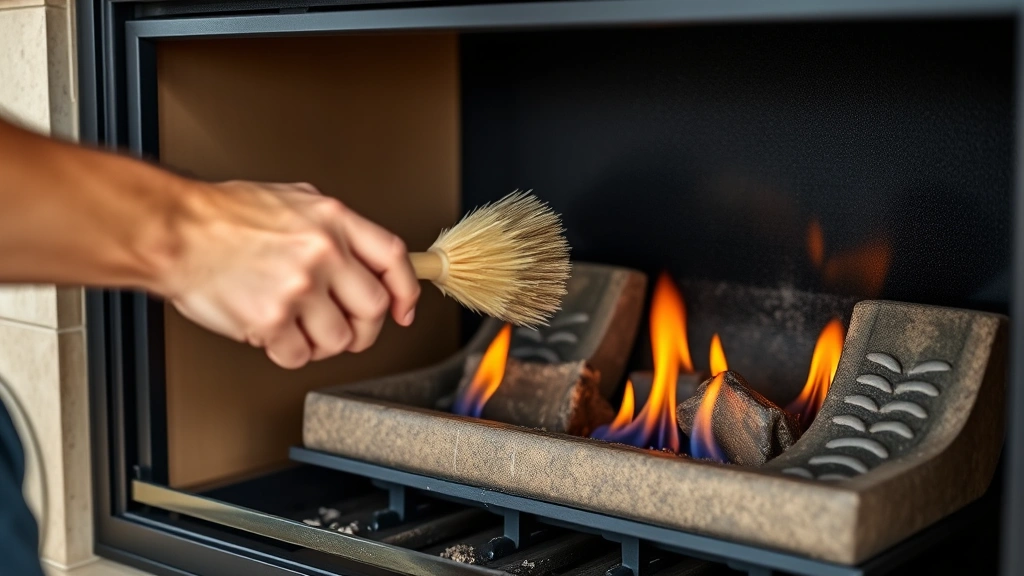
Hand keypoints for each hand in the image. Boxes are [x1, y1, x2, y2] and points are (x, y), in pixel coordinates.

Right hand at [161, 180, 419, 368]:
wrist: (173, 231)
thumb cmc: (221, 216)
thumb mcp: (292, 199)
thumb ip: (332, 225)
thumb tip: (361, 251)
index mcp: (333, 221)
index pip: (393, 259)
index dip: (406, 290)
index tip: (403, 309)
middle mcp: (322, 253)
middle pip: (373, 309)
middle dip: (363, 328)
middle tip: (345, 329)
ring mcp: (299, 287)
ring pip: (339, 339)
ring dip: (321, 343)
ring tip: (299, 327)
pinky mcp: (272, 319)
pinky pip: (299, 355)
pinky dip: (286, 352)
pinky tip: (273, 332)